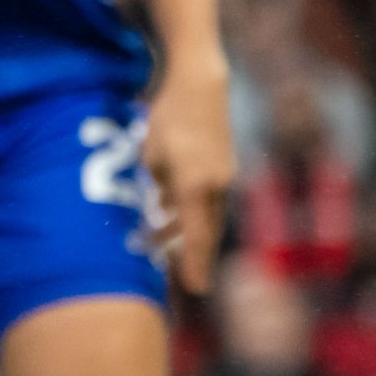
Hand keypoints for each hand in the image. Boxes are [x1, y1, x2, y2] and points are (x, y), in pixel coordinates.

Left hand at [145, 57, 235, 294]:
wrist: (201, 85)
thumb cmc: (169, 119)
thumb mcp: (152, 157)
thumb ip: (158, 187)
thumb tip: (162, 208)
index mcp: (196, 188)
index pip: (197, 239)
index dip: (195, 266)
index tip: (195, 290)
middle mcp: (216, 187)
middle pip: (204, 232)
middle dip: (190, 254)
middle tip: (180, 279)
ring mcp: (223, 176)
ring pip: (204, 215)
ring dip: (184, 230)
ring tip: (156, 240)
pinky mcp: (223, 166)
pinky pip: (206, 198)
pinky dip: (189, 209)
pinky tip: (167, 209)